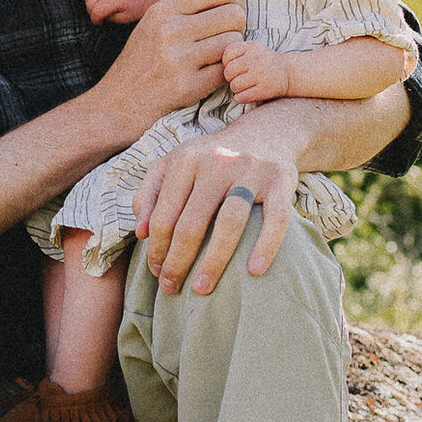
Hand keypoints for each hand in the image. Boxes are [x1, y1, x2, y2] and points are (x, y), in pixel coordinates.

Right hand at [85, 0, 165, 24]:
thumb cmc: (137, 8)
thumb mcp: (123, 19)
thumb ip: (107, 18)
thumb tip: (96, 14)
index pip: (96, 12)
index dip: (95, 20)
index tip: (99, 22)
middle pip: (89, 1)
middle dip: (92, 11)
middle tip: (99, 15)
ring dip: (90, 1)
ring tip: (98, 6)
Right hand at [89, 0, 244, 137]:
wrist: (116, 105)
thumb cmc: (139, 63)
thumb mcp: (153, 25)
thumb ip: (189, 6)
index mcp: (162, 10)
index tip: (229, 12)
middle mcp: (170, 30)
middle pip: (233, 14)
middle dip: (237, 27)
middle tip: (226, 38)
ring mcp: (179, 59)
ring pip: (234, 42)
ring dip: (232, 52)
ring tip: (216, 58)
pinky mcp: (188, 86)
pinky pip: (226, 70)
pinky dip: (223, 74)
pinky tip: (209, 75)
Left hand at [132, 128, 299, 295]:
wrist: (266, 132)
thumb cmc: (211, 158)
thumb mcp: (175, 164)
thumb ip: (149, 193)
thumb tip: (141, 232)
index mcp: (186, 159)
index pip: (164, 214)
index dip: (156, 248)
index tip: (156, 273)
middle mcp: (218, 162)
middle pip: (192, 222)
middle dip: (178, 261)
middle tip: (172, 289)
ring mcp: (251, 171)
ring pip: (229, 222)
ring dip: (214, 260)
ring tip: (202, 288)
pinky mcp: (280, 180)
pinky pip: (276, 218)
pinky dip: (266, 246)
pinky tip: (254, 271)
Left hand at [221, 40, 288, 102]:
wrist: (288, 73)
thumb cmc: (264, 61)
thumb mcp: (253, 48)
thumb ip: (236, 50)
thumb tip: (216, 63)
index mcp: (252, 47)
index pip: (227, 55)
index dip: (227, 63)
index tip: (235, 67)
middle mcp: (257, 59)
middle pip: (228, 72)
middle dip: (230, 77)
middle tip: (238, 78)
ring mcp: (261, 75)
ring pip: (234, 86)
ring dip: (236, 89)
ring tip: (244, 86)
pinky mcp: (265, 90)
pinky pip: (242, 97)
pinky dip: (240, 98)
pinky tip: (246, 94)